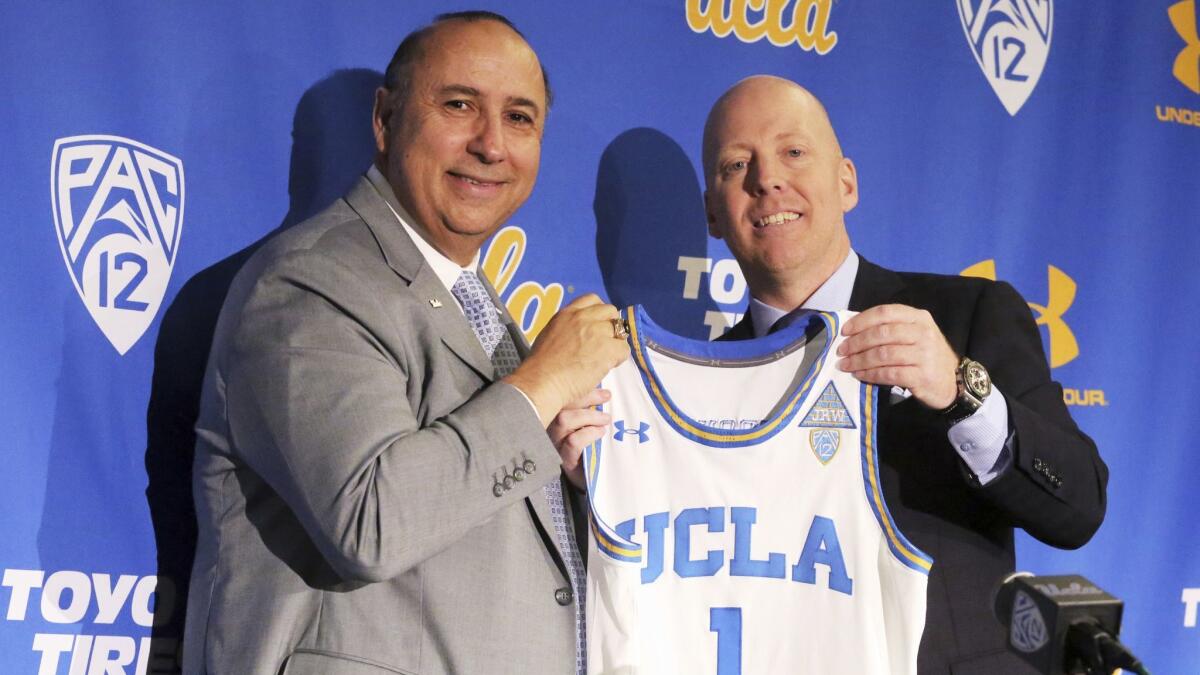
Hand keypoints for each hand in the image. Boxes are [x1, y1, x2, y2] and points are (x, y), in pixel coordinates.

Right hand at [503, 294, 628, 425]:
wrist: (541, 381)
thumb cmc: (540, 367)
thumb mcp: (548, 336)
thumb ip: (565, 331)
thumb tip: (578, 339)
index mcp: (566, 314)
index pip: (592, 299)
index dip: (600, 312)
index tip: (599, 325)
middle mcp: (582, 318)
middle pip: (610, 311)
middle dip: (612, 325)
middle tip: (606, 342)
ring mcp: (595, 331)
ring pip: (619, 330)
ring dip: (615, 344)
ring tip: (605, 358)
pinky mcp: (606, 348)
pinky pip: (624, 349)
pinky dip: (619, 359)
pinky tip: (607, 367)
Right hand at [547, 388, 610, 489]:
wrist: (590, 480)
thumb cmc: (591, 449)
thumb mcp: (590, 427)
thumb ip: (591, 412)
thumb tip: (606, 392)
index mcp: (556, 416)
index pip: (563, 396)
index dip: (580, 387)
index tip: (601, 387)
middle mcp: (551, 428)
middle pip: (561, 404)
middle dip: (585, 396)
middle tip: (607, 396)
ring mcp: (556, 444)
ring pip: (564, 420)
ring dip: (589, 415)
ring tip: (606, 419)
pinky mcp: (564, 459)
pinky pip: (573, 441)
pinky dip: (589, 433)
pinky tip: (600, 433)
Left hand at [836, 304, 957, 409]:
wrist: (952, 381)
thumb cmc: (925, 355)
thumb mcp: (914, 334)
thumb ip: (890, 328)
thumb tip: (853, 331)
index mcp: (918, 317)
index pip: (885, 312)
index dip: (861, 320)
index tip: (844, 331)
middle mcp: (923, 332)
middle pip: (881, 334)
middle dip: (857, 343)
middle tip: (841, 351)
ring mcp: (924, 354)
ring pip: (883, 354)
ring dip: (860, 360)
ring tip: (845, 365)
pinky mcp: (922, 375)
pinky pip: (889, 373)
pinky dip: (870, 374)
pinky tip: (859, 375)